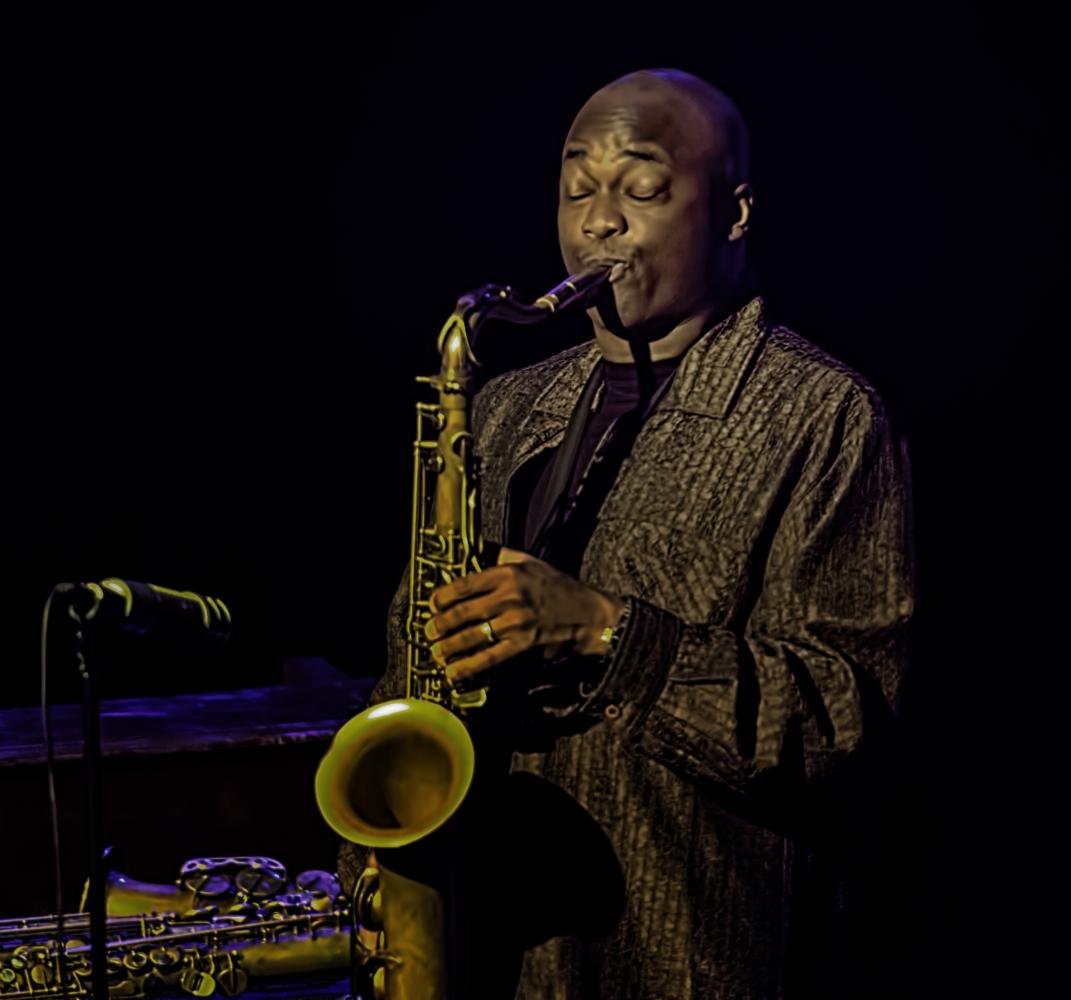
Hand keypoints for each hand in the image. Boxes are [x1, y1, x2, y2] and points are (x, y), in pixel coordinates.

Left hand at [425, 547, 625, 685]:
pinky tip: (453, 672)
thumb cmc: (557, 585)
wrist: (588, 613)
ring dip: (449, 646)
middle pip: (463, 612)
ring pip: (473, 636)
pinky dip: (468, 666)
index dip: (442, 597)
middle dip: (440, 624)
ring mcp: (515, 621)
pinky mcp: (522, 643)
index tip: (432, 605)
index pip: (464, 585)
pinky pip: (489, 657)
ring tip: (436, 652)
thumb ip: (501, 555)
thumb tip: (476, 549)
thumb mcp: (529, 562)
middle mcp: (509, 596)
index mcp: (506, 573)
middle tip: (428, 631)